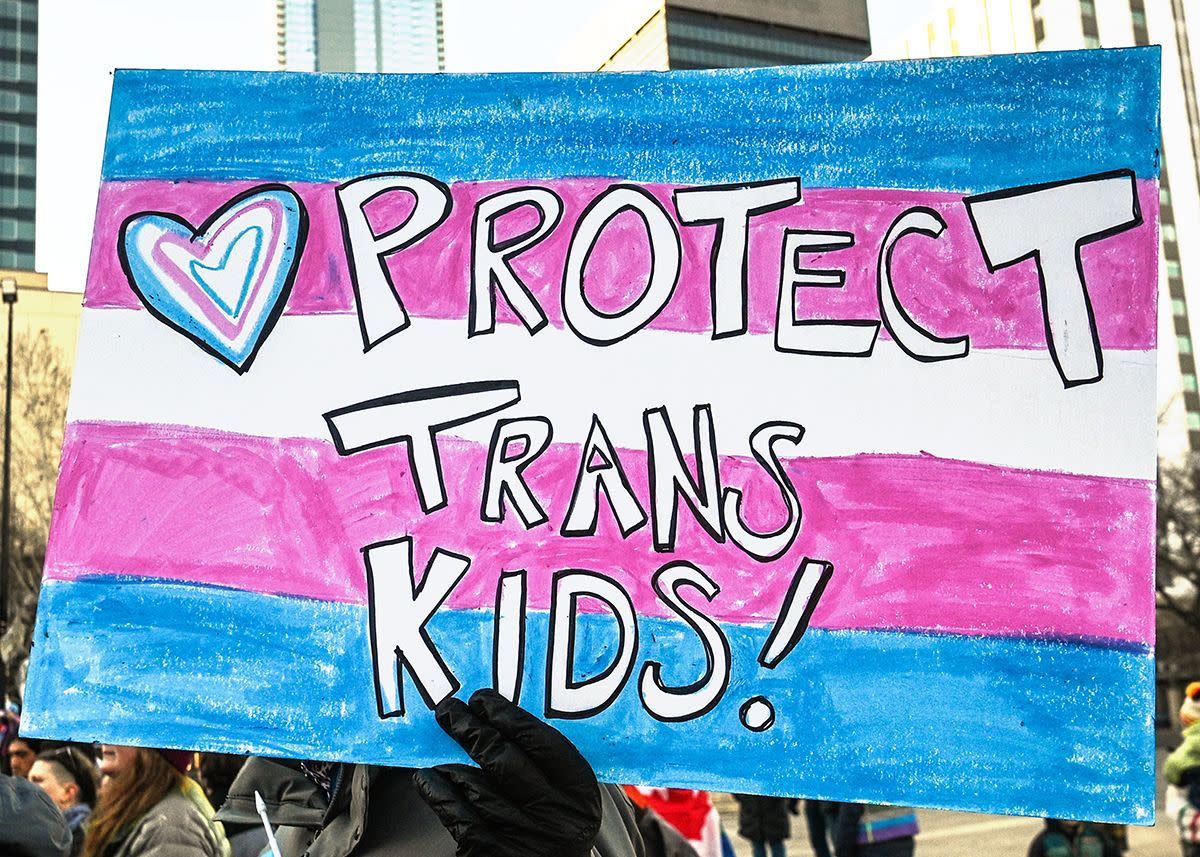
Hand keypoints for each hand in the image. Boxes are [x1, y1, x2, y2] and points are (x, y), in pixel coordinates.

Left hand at [414, 689, 602, 856]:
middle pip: (504, 759)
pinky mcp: (493, 854)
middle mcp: (554, 815)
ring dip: (452, 763)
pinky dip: (439, 793)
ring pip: (476, 786)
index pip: (541, 741)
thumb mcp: (570, 798)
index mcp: (579, 793)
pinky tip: (428, 781)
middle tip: (449, 711)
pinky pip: (458, 815)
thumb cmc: (558, 831)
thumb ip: (548, 765)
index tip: (482, 700)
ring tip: (440, 751)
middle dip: (470, 729)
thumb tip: (502, 720)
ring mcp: (523, 837)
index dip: (508, 715)